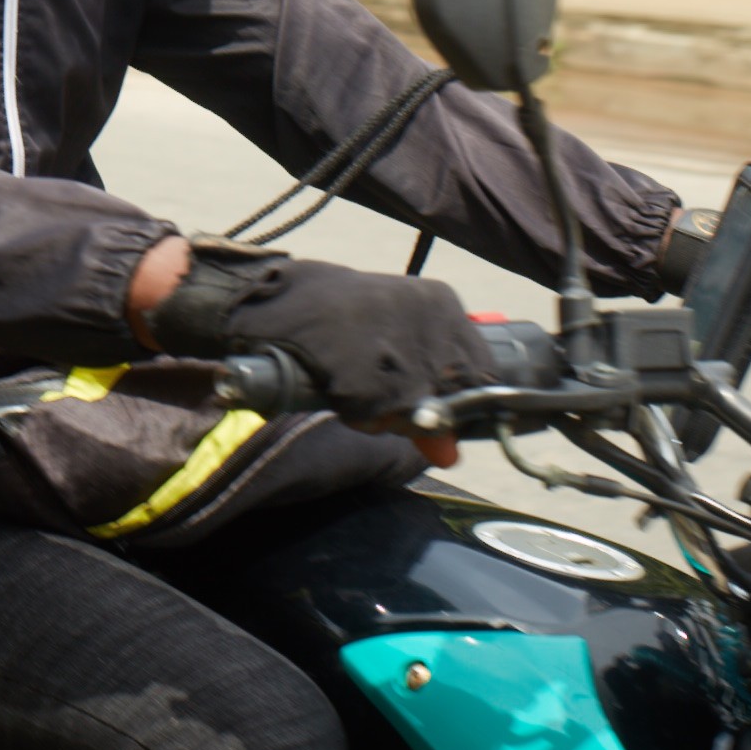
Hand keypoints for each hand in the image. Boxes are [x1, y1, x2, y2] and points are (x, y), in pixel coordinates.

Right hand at [147, 244, 488, 466]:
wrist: (268, 295)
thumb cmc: (335, 319)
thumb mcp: (392, 343)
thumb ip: (429, 388)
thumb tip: (452, 454)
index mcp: (442, 302)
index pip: (482, 374)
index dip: (453, 401)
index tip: (424, 402)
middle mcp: (428, 314)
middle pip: (449, 397)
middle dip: (414, 410)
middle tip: (376, 392)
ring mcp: (395, 340)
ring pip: (410, 411)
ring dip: (380, 414)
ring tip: (349, 383)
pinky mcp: (360, 366)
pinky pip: (373, 415)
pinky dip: (355, 413)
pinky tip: (335, 387)